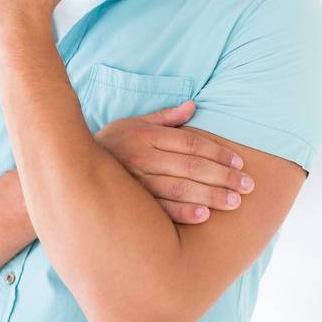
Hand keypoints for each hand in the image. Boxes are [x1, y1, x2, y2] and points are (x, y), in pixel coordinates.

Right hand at [95, 99, 255, 223]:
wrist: (73, 168)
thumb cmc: (112, 145)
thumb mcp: (133, 124)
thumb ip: (165, 118)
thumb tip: (193, 105)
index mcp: (143, 135)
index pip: (189, 142)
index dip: (217, 152)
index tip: (240, 163)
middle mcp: (139, 156)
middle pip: (190, 166)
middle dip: (223, 176)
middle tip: (248, 186)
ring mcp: (135, 181)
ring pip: (180, 188)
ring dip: (211, 195)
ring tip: (235, 202)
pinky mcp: (131, 204)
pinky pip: (161, 209)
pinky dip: (183, 212)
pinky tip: (204, 216)